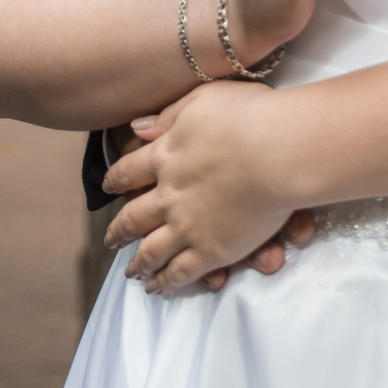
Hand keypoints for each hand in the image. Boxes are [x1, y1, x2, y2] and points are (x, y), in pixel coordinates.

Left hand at [101, 82, 297, 292]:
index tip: (107, 188)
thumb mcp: (202, 99)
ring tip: (131, 273)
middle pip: (133, 217)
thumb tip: (137, 128)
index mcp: (165, 156)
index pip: (129, 171)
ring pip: (151, 251)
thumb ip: (169, 116)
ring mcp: (187, 226)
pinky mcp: (212, 251)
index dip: (116, 180)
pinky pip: (180, 272)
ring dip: (138, 263)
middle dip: (119, 230)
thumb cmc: (248, 116)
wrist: (279, 151)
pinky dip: (165, 282)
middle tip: (110, 240)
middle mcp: (168, 195)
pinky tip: (158, 288)